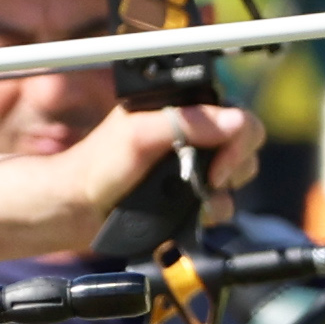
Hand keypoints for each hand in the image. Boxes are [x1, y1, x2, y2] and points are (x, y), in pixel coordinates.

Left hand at [0, 99, 262, 257]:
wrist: (79, 210)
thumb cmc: (98, 167)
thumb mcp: (138, 137)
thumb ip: (184, 123)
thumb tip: (235, 120)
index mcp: (182, 110)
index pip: (237, 115)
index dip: (237, 140)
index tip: (217, 165)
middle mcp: (193, 135)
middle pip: (246, 144)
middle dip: (234, 166)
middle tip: (208, 181)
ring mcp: (194, 165)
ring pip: (239, 175)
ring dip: (223, 191)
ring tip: (197, 200)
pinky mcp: (191, 194)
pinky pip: (224, 202)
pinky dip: (215, 210)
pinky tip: (195, 213)